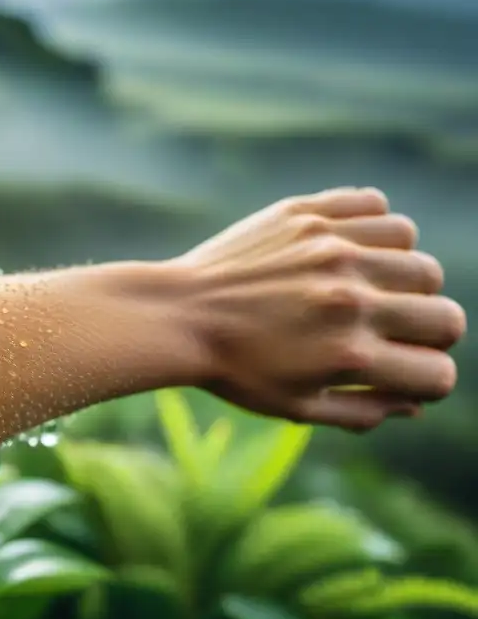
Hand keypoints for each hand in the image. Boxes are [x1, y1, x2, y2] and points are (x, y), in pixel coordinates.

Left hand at [174, 187, 466, 430]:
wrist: (175, 316)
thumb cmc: (233, 369)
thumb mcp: (295, 406)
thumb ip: (362, 411)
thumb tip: (416, 404)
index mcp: (349, 355)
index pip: (438, 372)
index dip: (427, 379)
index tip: (405, 372)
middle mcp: (349, 300)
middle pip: (444, 316)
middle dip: (428, 335)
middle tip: (391, 332)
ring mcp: (331, 252)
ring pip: (418, 259)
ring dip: (405, 281)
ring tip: (370, 289)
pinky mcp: (308, 216)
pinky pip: (377, 207)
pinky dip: (375, 228)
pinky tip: (351, 249)